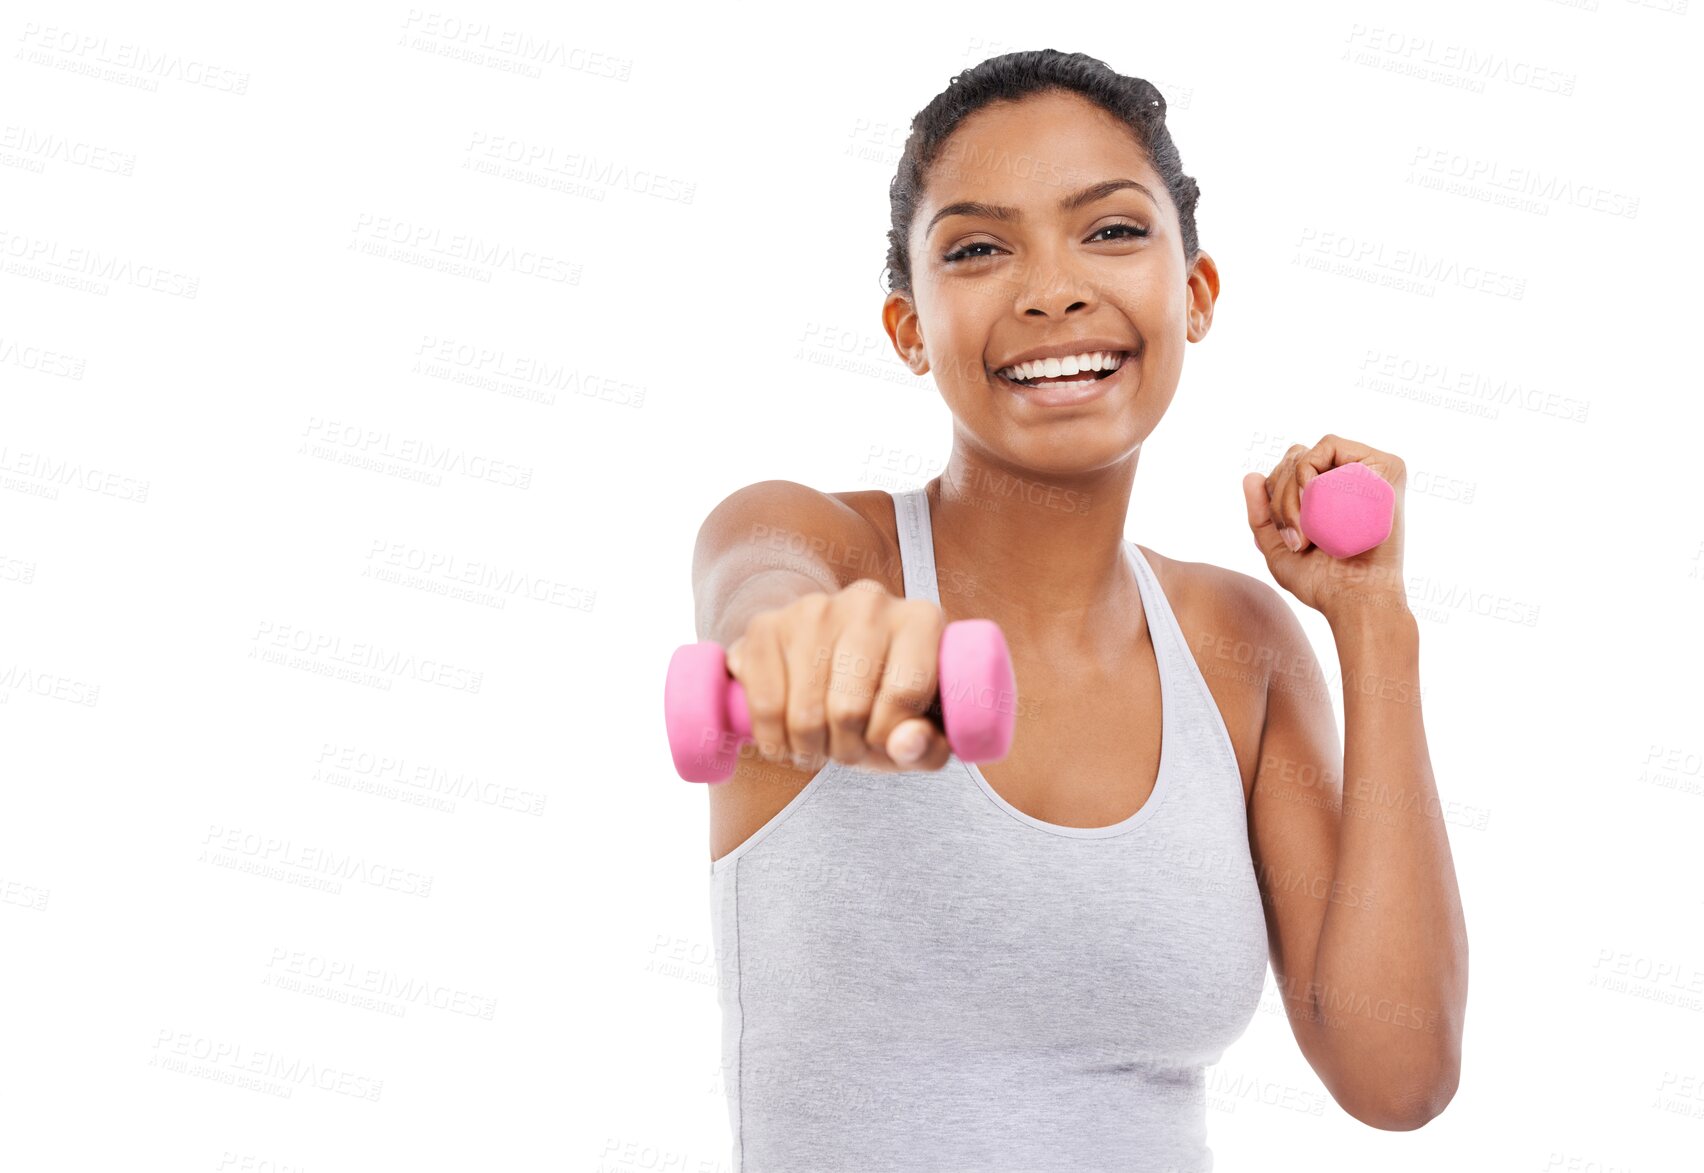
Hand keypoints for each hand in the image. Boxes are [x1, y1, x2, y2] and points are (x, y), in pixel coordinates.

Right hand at [723, 579, 954, 774]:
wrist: (824, 670)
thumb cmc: (882, 704)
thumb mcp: (918, 734)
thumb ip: (926, 747)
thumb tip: (905, 745)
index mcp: (920, 620)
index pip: (905, 694)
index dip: (889, 738)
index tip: (881, 742)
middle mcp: (870, 602)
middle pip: (850, 709)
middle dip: (846, 748)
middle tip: (845, 747)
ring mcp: (814, 608)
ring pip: (805, 714)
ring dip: (808, 748)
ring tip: (817, 743)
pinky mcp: (766, 624)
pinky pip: (765, 705)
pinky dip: (772, 739)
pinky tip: (784, 737)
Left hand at [1241, 434, 1409, 622]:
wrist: (1356, 598)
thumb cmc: (1321, 582)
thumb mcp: (1279, 549)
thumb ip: (1262, 515)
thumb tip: (1250, 475)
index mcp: (1330, 494)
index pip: (1287, 471)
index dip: (1274, 495)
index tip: (1285, 536)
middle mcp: (1349, 479)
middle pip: (1293, 459)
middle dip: (1279, 496)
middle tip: (1295, 538)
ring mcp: (1368, 471)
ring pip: (1306, 454)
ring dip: (1290, 492)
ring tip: (1306, 532)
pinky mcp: (1384, 467)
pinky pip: (1330, 446)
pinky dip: (1308, 470)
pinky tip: (1312, 501)